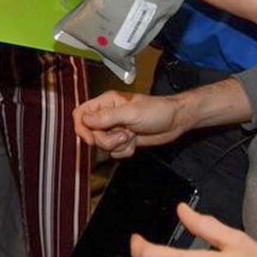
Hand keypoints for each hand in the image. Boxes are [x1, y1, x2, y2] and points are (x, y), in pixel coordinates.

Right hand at [73, 91, 187, 156]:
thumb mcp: (130, 113)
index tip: (91, 138)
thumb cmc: (156, 111)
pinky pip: (115, 153)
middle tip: (123, 135)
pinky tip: (135, 142)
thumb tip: (84, 121)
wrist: (176, 121)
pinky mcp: (124, 140)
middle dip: (105, 140)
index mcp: (106, 103)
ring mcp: (116, 129)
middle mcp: (108, 116)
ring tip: (131, 136)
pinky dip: (125, 151)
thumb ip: (106, 117)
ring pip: (102, 145)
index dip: (81, 127)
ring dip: (117, 145)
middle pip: (90, 133)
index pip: (81, 114)